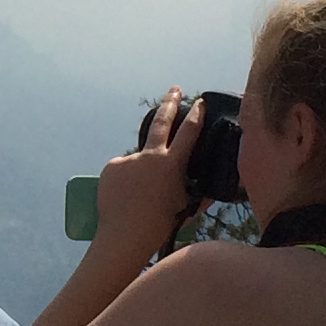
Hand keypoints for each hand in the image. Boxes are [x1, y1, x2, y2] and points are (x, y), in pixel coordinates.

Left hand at [93, 89, 201, 254]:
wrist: (125, 236)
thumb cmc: (160, 226)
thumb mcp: (186, 209)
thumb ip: (200, 197)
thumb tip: (213, 192)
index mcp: (172, 165)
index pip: (189, 133)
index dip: (196, 116)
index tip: (199, 102)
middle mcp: (150, 156)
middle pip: (160, 122)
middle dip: (169, 104)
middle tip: (174, 89)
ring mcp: (129, 159)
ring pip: (138, 161)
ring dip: (141, 173)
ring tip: (140, 197)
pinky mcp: (111, 166)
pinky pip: (122, 170)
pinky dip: (125, 181)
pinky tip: (125, 198)